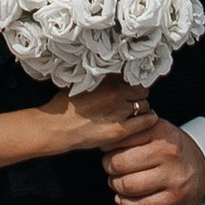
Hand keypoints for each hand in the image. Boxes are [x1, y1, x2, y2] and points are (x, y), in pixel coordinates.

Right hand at [41, 78, 157, 154]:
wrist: (55, 128)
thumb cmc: (63, 106)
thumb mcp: (80, 82)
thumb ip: (98, 78)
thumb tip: (110, 76)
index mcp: (106, 78)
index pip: (131, 76)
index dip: (130, 82)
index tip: (128, 87)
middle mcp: (115, 92)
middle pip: (141, 89)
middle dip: (137, 94)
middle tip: (131, 100)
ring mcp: (119, 110)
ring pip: (144, 104)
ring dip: (141, 107)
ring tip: (135, 112)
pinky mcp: (121, 129)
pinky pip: (146, 121)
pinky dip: (149, 119)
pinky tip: (148, 119)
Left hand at [101, 117, 204, 204]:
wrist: (203, 166)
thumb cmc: (170, 148)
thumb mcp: (156, 129)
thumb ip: (132, 131)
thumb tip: (102, 140)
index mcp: (160, 131)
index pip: (120, 139)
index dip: (108, 147)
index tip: (108, 150)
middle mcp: (168, 153)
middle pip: (120, 163)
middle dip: (109, 167)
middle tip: (111, 167)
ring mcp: (173, 177)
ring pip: (128, 185)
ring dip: (116, 185)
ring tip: (118, 182)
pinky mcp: (175, 198)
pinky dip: (126, 203)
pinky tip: (124, 197)